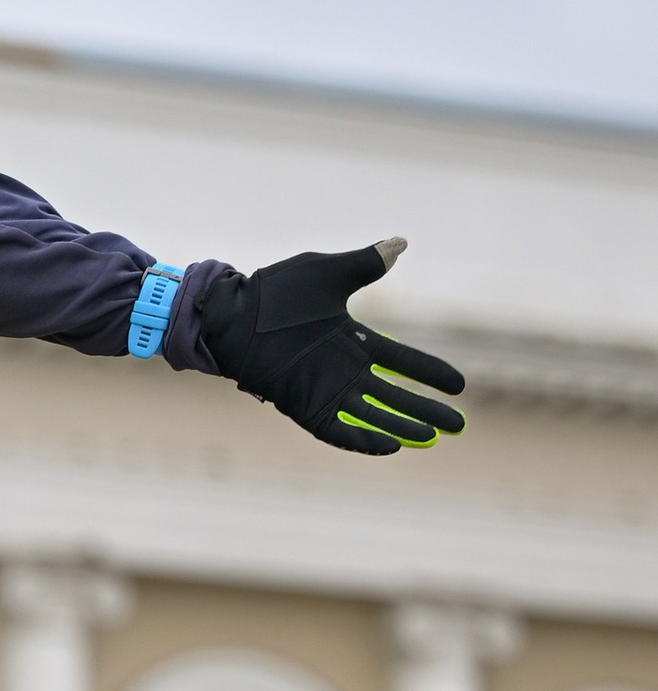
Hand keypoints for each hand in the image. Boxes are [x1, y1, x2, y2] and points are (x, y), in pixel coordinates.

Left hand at [197, 238, 463, 453]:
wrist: (231, 315)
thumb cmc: (275, 292)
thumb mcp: (327, 273)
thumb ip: (364, 264)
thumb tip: (400, 244)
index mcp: (354, 339)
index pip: (403, 360)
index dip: (431, 373)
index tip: (459, 385)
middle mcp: (344, 368)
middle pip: (396, 395)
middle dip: (427, 410)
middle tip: (459, 426)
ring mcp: (325, 389)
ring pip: (374, 415)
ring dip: (403, 426)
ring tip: (431, 438)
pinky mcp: (304, 406)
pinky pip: (338, 431)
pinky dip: (363, 439)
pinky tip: (389, 447)